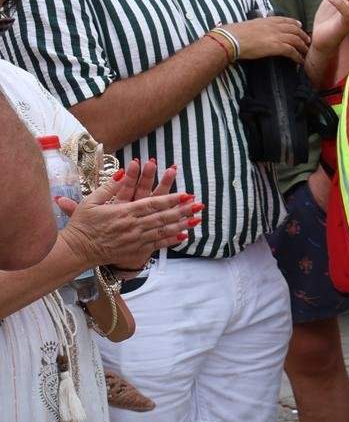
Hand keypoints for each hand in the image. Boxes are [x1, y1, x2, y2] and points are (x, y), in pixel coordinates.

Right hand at [55, 162, 198, 269]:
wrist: (77, 250)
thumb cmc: (82, 224)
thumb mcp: (91, 202)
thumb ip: (109, 187)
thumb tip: (124, 171)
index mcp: (123, 212)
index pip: (152, 204)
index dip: (170, 199)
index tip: (185, 194)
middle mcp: (133, 226)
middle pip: (163, 217)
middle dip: (183, 210)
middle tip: (199, 205)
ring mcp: (136, 239)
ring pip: (163, 230)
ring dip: (182, 224)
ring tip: (197, 219)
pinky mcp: (135, 250)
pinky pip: (157, 244)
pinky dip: (171, 240)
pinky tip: (184, 235)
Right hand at [223, 15, 310, 62]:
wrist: (231, 39)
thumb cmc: (235, 33)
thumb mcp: (250, 25)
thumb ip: (258, 26)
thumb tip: (258, 30)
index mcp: (267, 20)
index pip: (286, 20)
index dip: (295, 23)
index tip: (300, 26)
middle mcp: (274, 26)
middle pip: (295, 29)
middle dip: (303, 35)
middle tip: (307, 41)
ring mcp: (276, 36)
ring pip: (296, 40)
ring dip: (303, 47)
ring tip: (306, 52)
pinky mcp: (276, 46)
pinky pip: (292, 51)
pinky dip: (298, 56)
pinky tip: (300, 61)